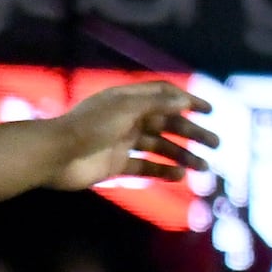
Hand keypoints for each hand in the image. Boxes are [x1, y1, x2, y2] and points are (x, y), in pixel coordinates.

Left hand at [33, 79, 214, 191]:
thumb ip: (157, 103)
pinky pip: (145, 167)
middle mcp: (126, 119)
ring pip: (159, 147)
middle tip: (216, 143)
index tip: (209, 110)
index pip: (162, 94)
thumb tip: (185, 99)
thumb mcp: (125, 108)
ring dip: (183, 155)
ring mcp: (121, 142)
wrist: (55, 155)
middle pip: (166, 122)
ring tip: (203, 168)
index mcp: (126, 100)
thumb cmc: (89, 127)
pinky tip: (179, 177)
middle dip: (192, 132)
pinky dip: (163, 171)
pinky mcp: (115, 164)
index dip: (186, 100)